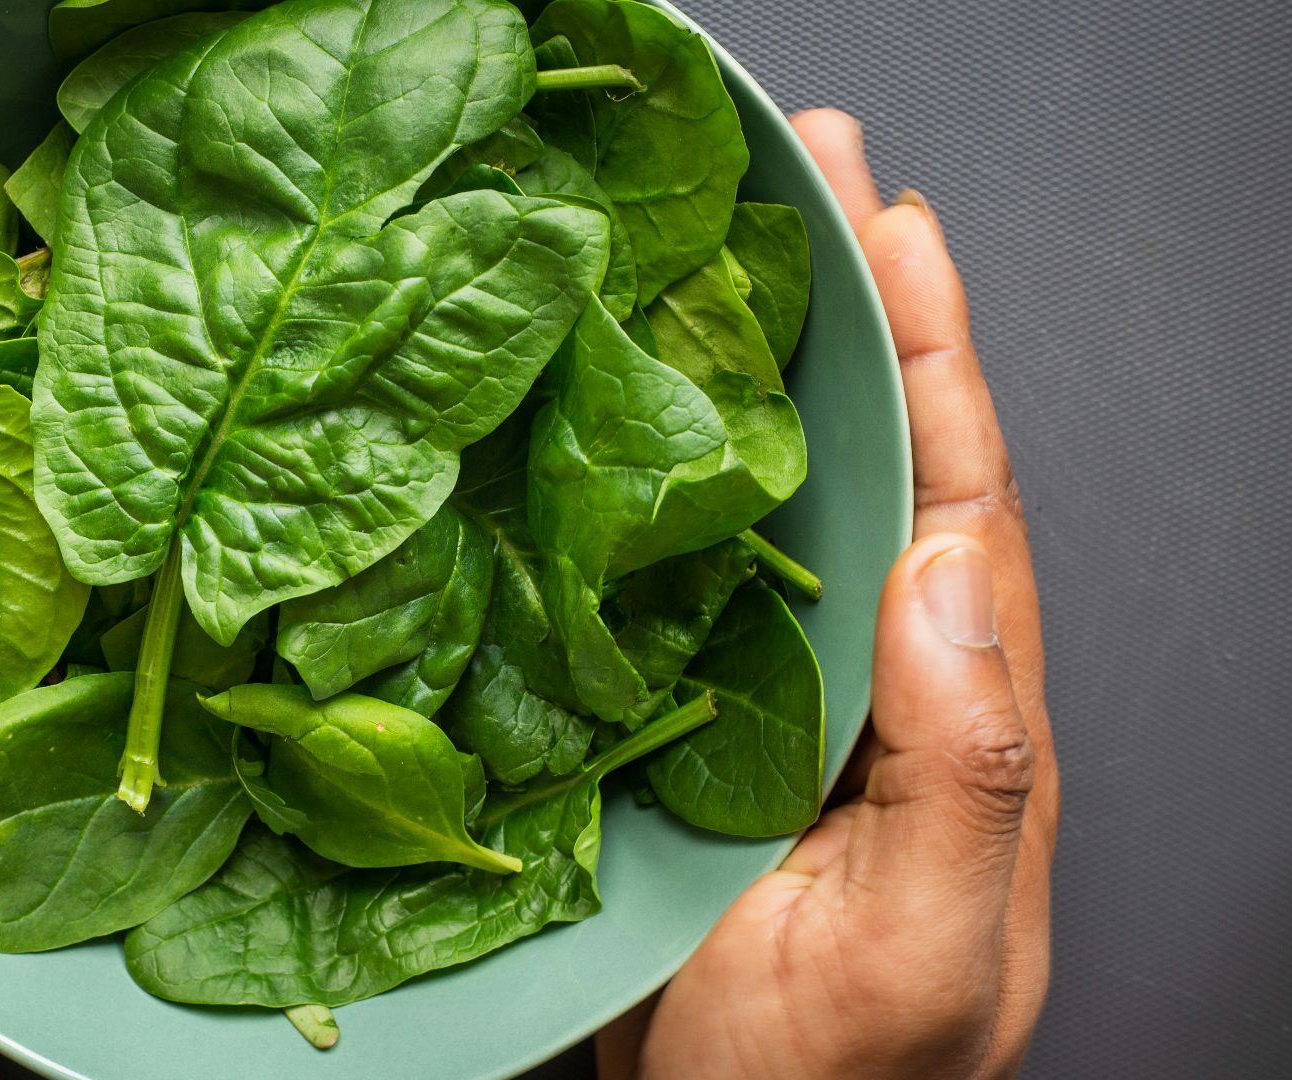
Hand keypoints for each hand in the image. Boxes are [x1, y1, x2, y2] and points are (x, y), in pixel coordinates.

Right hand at [599, 110, 1058, 1078]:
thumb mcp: (932, 951)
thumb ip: (975, 772)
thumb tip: (954, 570)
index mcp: (949, 714)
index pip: (959, 496)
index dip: (930, 351)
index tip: (892, 223)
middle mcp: (856, 680)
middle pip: (860, 461)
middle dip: (839, 309)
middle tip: (800, 169)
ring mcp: (750, 699)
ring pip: (752, 504)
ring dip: (732, 371)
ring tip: (699, 247)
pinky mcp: (652, 729)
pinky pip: (646, 583)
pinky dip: (626, 486)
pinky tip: (587, 415)